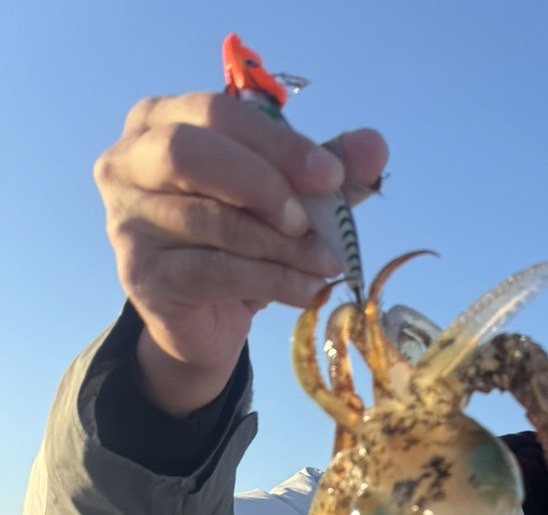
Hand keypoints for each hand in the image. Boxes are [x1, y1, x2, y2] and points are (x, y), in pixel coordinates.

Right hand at [93, 92, 387, 413]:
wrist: (204, 321)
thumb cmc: (238, 243)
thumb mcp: (287, 199)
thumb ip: (325, 170)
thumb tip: (375, 146)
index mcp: (159, 120)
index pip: (217, 114)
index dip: (279, 144)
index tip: (331, 176)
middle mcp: (128, 161)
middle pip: (191, 154)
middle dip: (264, 184)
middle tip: (311, 220)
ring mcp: (127, 220)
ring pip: (211, 220)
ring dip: (280, 245)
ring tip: (326, 263)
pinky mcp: (141, 275)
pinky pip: (214, 270)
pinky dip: (272, 280)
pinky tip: (307, 289)